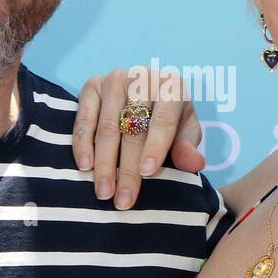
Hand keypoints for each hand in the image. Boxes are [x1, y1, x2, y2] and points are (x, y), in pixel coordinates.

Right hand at [73, 66, 204, 208]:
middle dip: (127, 168)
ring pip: (106, 127)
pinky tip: (85, 167)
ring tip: (104, 192)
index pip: (163, 120)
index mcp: (171, 86)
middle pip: (132, 129)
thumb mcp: (185, 130)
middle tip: (123, 199)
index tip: (147, 175)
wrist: (145, 94)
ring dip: (104, 163)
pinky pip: (84, 118)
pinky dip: (82, 144)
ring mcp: (114, 79)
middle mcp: (141, 77)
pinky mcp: (92, 85)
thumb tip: (194, 163)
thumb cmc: (169, 118)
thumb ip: (188, 146)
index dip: (155, 147)